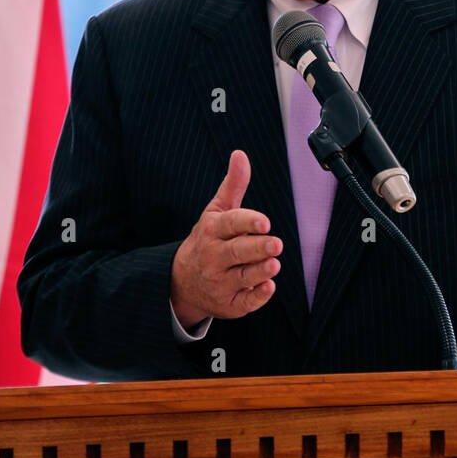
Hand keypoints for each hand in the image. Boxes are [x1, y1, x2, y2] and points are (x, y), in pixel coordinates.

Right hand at [170, 150, 281, 326]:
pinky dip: (256, 297)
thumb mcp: (217, 211)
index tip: (264, 221)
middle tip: (275, 244)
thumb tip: (240, 154)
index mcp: (212, 231)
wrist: (181, 281)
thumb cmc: (208, 240)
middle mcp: (215, 257)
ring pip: (243, 277)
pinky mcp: (229, 303)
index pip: (230, 224)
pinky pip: (244, 302)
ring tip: (274, 265)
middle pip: (237, 252)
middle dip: (256, 248)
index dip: (247, 222)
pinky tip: (268, 288)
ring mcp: (221, 281)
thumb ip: (233, 185)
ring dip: (259, 272)